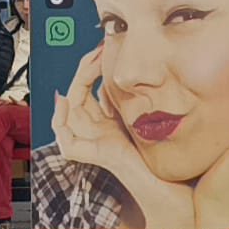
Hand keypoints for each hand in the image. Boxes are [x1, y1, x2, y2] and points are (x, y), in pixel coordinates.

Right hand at [52, 45, 193, 228]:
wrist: (169, 179)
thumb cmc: (165, 148)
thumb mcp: (152, 112)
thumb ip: (144, 95)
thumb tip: (140, 69)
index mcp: (108, 120)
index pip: (90, 88)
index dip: (93, 68)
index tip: (104, 49)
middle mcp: (97, 129)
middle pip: (77, 94)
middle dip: (84, 70)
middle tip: (98, 52)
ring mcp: (91, 142)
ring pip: (68, 110)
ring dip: (76, 84)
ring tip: (91, 65)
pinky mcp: (90, 155)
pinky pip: (64, 139)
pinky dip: (59, 120)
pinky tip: (66, 101)